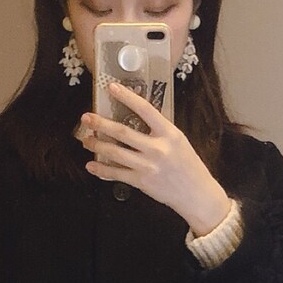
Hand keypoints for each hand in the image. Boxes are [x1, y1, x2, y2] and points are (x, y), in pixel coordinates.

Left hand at [80, 82, 231, 237]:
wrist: (196, 195)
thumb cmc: (188, 166)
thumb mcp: (179, 141)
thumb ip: (159, 131)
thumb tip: (137, 119)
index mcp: (169, 133)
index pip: (145, 109)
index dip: (127, 97)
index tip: (111, 88)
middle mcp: (157, 148)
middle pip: (123, 132)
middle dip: (101, 124)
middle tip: (86, 117)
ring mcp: (148, 166)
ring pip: (116, 153)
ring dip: (97, 146)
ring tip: (86, 140)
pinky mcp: (142, 182)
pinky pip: (117, 174)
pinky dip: (102, 170)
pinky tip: (91, 166)